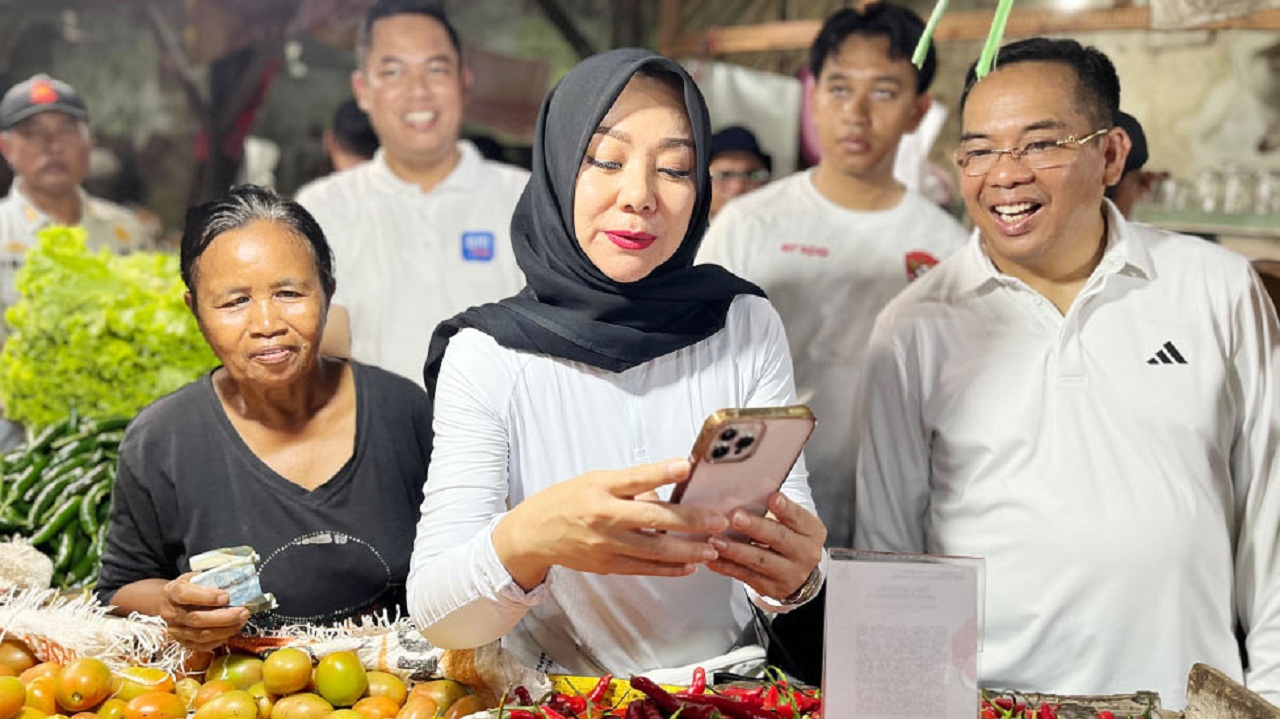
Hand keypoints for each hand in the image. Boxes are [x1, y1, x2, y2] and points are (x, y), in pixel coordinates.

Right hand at [159, 573, 249, 651]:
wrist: (167, 603)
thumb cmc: (188, 588)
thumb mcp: (195, 577)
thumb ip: (211, 580)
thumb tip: (236, 583)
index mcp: (172, 592)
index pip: (185, 595)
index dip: (207, 597)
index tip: (226, 597)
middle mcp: (171, 613)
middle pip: (196, 619)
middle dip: (223, 617)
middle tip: (243, 612)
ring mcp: (175, 630)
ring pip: (200, 635)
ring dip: (225, 630)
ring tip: (241, 621)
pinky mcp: (182, 642)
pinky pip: (201, 646)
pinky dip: (219, 640)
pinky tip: (232, 631)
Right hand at [493, 458, 730, 589]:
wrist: (533, 534)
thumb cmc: (566, 501)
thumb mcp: (594, 481)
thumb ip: (629, 485)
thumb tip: (664, 492)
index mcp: (600, 489)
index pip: (636, 478)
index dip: (661, 472)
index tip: (686, 466)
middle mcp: (604, 517)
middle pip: (653, 518)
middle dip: (689, 521)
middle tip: (717, 521)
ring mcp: (606, 545)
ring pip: (654, 549)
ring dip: (687, 550)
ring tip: (712, 548)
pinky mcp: (607, 565)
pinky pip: (644, 568)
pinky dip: (669, 568)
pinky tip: (690, 565)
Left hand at [705, 492, 825, 601]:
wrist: (796, 571)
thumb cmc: (788, 536)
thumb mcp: (792, 521)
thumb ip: (777, 508)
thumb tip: (745, 491)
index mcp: (812, 532)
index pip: (799, 518)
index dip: (785, 508)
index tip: (772, 497)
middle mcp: (806, 554)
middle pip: (779, 539)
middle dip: (756, 528)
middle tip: (735, 517)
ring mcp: (790, 574)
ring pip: (760, 560)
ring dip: (735, 550)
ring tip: (715, 540)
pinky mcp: (772, 588)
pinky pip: (746, 577)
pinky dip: (727, 567)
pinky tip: (712, 559)